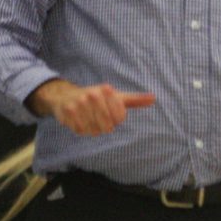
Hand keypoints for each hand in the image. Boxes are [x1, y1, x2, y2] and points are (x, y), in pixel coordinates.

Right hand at [26, 79, 154, 135]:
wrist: (66, 95)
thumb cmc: (98, 98)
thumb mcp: (117, 96)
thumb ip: (135, 100)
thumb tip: (154, 98)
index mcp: (107, 90)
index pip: (120, 117)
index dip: (116, 119)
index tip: (111, 112)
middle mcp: (93, 94)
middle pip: (107, 126)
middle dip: (105, 125)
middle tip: (99, 117)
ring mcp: (79, 102)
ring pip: (93, 130)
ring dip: (92, 128)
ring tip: (89, 117)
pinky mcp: (67, 111)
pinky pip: (80, 130)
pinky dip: (81, 129)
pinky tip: (80, 120)